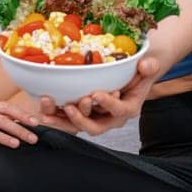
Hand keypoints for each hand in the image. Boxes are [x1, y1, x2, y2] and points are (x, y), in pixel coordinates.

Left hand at [41, 56, 160, 135]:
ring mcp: (94, 118)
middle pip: (95, 127)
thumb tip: (146, 65)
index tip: (96, 94)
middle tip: (70, 107)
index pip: (119, 110)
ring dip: (62, 121)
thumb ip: (149, 67)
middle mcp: (110, 118)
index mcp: (127, 108)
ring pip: (77, 126)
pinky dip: (55, 115)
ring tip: (48, 113)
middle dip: (81, 118)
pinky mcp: (81, 114)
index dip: (108, 104)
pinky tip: (42, 110)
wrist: (131, 77)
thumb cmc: (138, 73)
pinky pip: (67, 119)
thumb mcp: (147, 67)